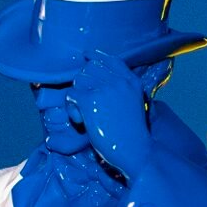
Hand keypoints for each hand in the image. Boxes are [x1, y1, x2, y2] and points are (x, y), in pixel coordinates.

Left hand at [67, 49, 150, 180]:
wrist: (135, 150)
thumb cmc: (133, 135)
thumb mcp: (134, 105)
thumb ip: (122, 91)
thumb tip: (98, 82)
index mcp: (132, 81)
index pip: (111, 60)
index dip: (96, 56)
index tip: (86, 56)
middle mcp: (119, 81)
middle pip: (89, 69)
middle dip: (83, 85)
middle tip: (88, 107)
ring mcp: (105, 89)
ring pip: (78, 81)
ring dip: (77, 98)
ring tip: (86, 117)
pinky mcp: (91, 100)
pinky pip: (71, 96)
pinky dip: (72, 110)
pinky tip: (81, 122)